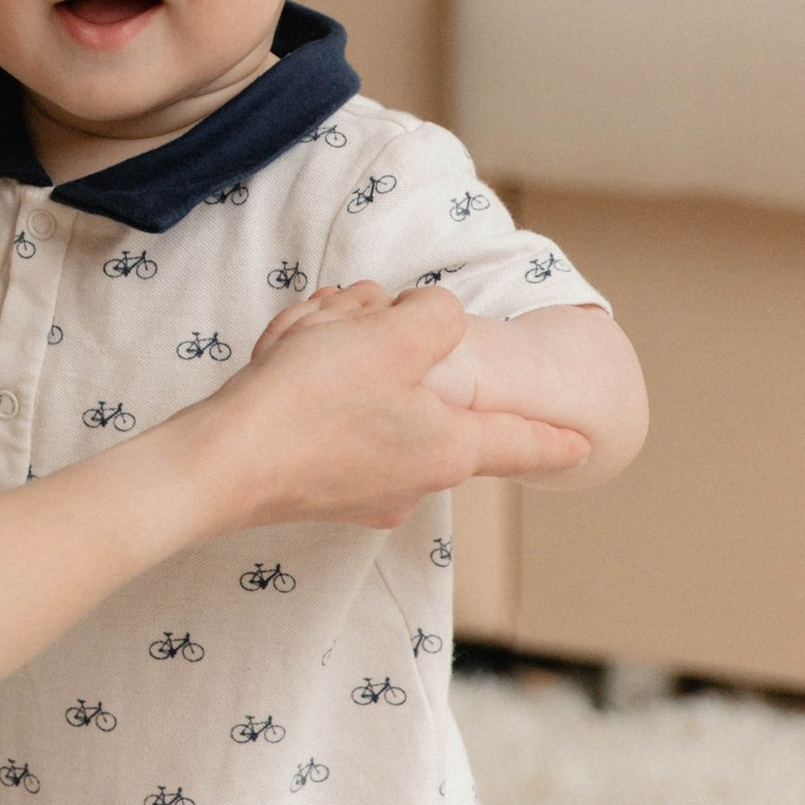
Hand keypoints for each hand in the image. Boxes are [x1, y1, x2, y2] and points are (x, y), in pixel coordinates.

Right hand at [203, 283, 589, 529]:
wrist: (218, 463)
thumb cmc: (311, 402)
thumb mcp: (391, 334)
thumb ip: (436, 316)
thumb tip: (431, 321)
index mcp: (452, 447)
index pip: (524, 441)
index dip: (557, 437)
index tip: (587, 446)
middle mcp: (417, 477)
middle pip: (431, 392)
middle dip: (390, 341)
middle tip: (351, 315)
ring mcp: (365, 488)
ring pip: (375, 396)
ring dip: (342, 350)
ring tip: (304, 337)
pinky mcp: (319, 487)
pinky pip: (334, 418)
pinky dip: (312, 381)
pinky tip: (282, 362)